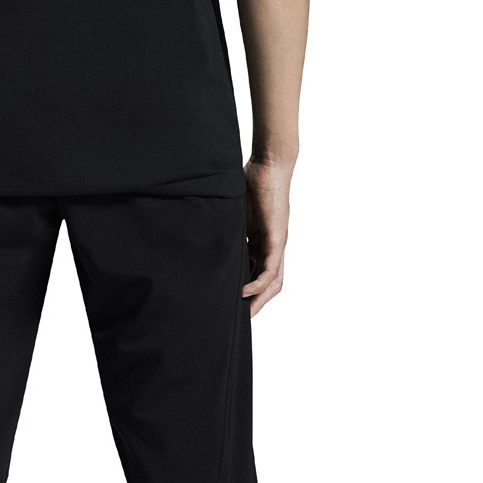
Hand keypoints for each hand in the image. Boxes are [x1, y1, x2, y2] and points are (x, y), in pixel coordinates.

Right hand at [242, 156, 293, 316]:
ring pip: (273, 280)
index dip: (248, 289)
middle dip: (256, 302)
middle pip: (269, 283)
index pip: (257, 271)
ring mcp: (276, 242)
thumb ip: (227, 227)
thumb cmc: (252, 181)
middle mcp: (272, 245)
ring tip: (245, 312)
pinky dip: (259, 282)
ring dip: (260, 299)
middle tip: (241, 318)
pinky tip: (245, 292)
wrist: (268, 164)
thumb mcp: (234, 212)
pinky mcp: (277, 237)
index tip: (232, 301)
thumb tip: (206, 234)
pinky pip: (270, 267)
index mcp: (262, 240)